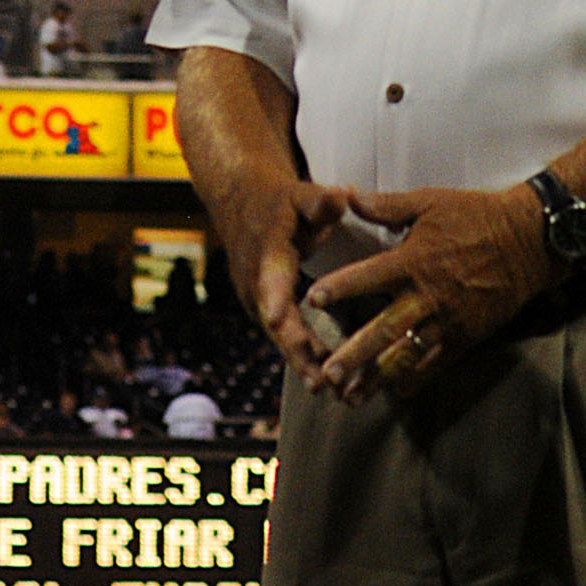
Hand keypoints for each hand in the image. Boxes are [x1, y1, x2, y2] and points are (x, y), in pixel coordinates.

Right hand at [213, 168, 351, 395]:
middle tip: (320, 382)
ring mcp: (257, 298)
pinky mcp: (264, 308)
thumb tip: (344, 197)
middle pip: (275, 322)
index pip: (269, 277)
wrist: (241, 205)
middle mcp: (256, 282)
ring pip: (280, 335)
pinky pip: (283, 334)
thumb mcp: (299, 194)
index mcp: (266, 253)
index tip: (277, 318)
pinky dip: (302, 354)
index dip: (274, 298)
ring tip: (331, 390)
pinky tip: (327, 377)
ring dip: (302, 362)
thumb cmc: (277, 200)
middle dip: (296, 352)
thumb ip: (321, 202)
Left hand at [304, 184, 549, 405]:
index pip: (369, 276)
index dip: (340, 287)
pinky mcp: (466, 336)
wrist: (527, 241)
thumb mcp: (429, 201)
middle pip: (385, 329)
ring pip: (407, 355)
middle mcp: (427, 295)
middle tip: (328, 373)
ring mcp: (448, 320)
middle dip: (355, 353)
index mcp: (414, 260)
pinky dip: (415, 379)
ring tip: (351, 396)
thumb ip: (386, 205)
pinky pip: (437, 363)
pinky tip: (395, 393)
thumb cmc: (475, 215)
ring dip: (378, 377)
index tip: (312, 299)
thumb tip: (347, 196)